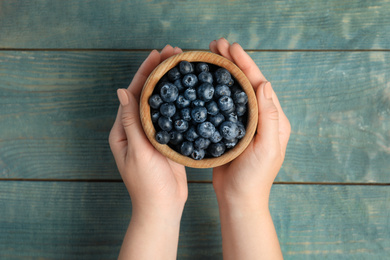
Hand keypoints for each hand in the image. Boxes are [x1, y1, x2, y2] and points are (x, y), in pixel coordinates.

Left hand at [109, 45, 186, 258]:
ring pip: (160, 103)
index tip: (157, 54)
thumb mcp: (137, 151)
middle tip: (174, 53)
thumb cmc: (147, 184)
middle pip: (147, 94)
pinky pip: (171, 117)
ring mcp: (152, 134)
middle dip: (158, 72)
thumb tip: (121, 90)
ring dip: (169, 84)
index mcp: (123, 130)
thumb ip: (131, 121)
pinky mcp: (166, 141)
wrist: (162, 207)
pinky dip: (178, 102)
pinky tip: (189, 92)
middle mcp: (136, 129)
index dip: (144, 72)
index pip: (133, 94)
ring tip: (182, 66)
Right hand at [210, 38, 290, 205]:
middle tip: (216, 45)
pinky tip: (204, 82)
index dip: (245, 63)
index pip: (259, 83)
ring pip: (233, 91)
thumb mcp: (266, 147)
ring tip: (210, 56)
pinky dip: (214, 90)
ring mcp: (244, 123)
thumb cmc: (255, 178)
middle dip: (233, 62)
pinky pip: (223, 105)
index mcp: (274, 119)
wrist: (239, 199)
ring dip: (223, 72)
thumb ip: (268, 116)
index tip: (231, 47)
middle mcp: (261, 117)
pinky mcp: (230, 130)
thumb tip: (265, 84)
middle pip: (246, 82)